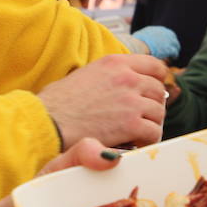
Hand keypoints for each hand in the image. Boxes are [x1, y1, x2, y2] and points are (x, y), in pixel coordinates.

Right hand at [38, 55, 167, 148]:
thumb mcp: (85, 75)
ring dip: (151, 123)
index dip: (157, 80)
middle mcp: (127, 78)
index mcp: (115, 63)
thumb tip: (121, 86)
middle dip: (153, 104)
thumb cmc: (57, 104)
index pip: (154, 65)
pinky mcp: (131, 124)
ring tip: (139, 132)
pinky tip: (137, 143)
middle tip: (143, 117)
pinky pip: (154, 131)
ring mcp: (131, 100)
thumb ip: (109, 76)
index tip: (152, 92)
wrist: (48, 123)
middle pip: (158, 90)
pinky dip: (149, 139)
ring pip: (159, 112)